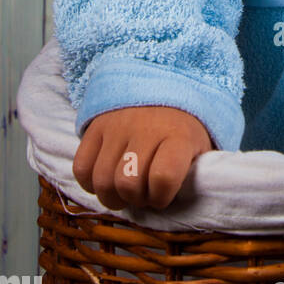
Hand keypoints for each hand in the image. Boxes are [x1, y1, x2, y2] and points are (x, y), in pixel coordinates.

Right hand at [72, 105, 214, 210]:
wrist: (166, 83)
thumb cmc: (183, 128)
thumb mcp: (201, 147)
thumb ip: (196, 173)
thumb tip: (184, 201)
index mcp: (178, 135)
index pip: (163, 177)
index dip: (161, 197)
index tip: (164, 195)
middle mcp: (145, 128)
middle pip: (127, 184)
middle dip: (135, 199)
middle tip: (143, 193)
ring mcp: (117, 125)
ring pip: (102, 181)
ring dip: (112, 196)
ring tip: (125, 189)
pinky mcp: (96, 126)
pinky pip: (81, 168)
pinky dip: (89, 183)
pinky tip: (107, 179)